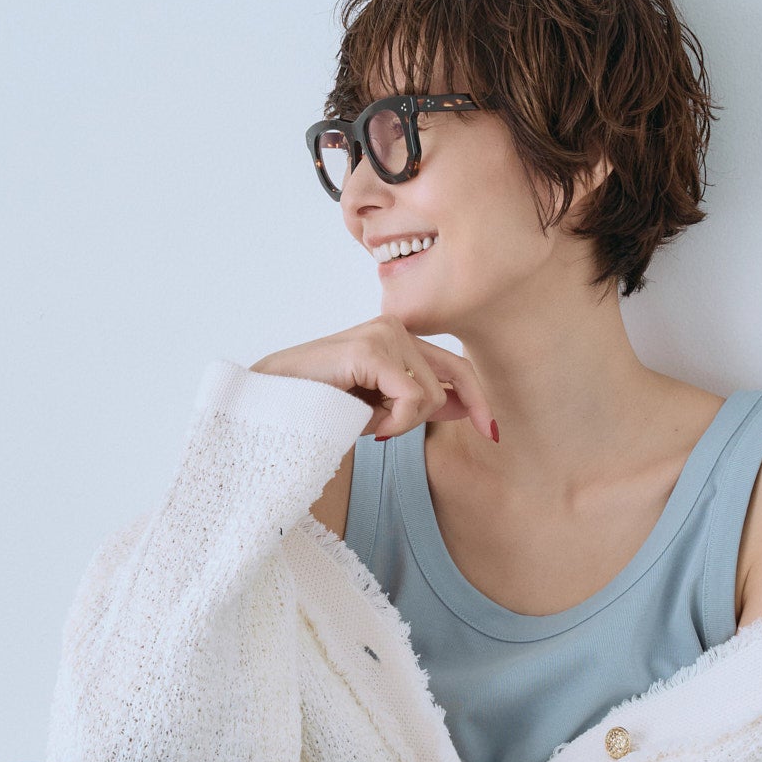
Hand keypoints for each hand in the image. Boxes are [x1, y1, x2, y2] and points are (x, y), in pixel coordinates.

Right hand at [250, 314, 495, 443]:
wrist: (271, 408)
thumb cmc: (316, 408)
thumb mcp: (377, 409)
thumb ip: (418, 402)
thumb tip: (464, 406)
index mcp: (395, 338)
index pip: (454, 365)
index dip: (477, 399)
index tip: (491, 432)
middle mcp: (394, 328)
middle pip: (455, 375)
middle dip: (446, 413)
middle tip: (410, 433)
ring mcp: (384, 333)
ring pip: (432, 393)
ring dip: (402, 422)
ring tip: (366, 423)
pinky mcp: (372, 348)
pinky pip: (412, 398)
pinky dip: (394, 421)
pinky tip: (368, 424)